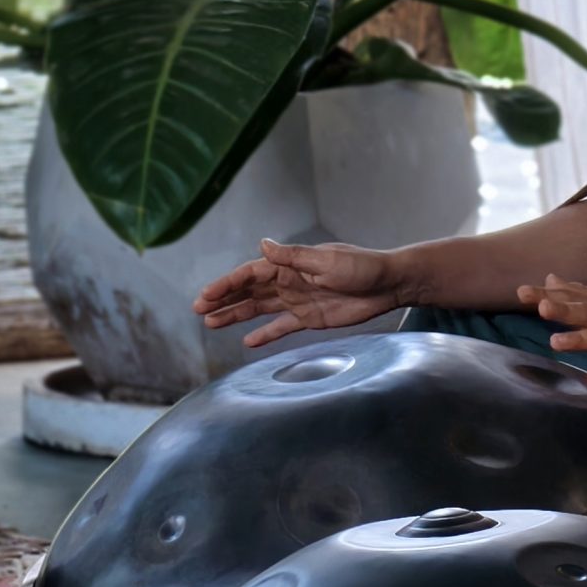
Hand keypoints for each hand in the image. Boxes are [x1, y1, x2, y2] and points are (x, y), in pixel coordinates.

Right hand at [194, 238, 404, 349]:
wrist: (388, 285)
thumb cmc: (361, 267)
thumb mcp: (326, 261)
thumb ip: (293, 257)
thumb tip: (262, 245)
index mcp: (289, 265)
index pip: (250, 274)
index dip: (227, 284)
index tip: (206, 295)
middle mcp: (288, 281)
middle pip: (248, 291)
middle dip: (223, 300)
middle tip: (199, 309)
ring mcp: (297, 300)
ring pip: (259, 309)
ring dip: (236, 315)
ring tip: (211, 323)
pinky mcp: (309, 319)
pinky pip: (281, 327)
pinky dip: (265, 334)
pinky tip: (247, 341)